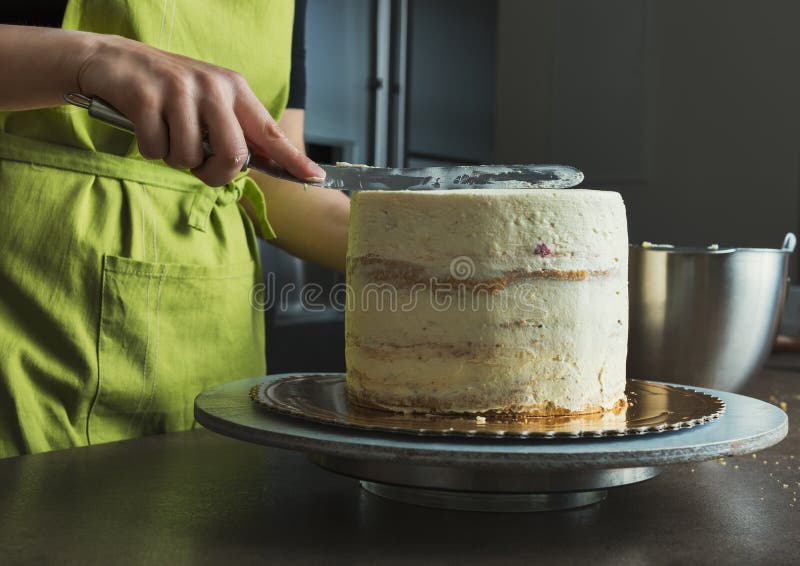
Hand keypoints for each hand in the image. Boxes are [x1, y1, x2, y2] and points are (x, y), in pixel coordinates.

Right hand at [76, 35, 324, 186]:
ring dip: (176, 159)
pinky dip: (150, 149)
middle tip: (200, 167)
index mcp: (234, 89)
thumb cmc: (167, 91)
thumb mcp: (208, 101)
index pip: (269, 131)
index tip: (315, 177)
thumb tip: (257, 164)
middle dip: (215, 173)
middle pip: (233, 154)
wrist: (112, 60)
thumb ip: (233, 128)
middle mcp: (213, 87)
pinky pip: (156, 149)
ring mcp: (179, 90)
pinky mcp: (146, 97)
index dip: (293, 158)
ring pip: (191, 157)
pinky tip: (144, 126)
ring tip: (167, 135)